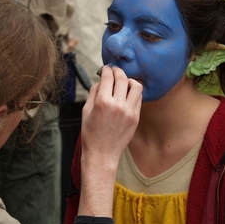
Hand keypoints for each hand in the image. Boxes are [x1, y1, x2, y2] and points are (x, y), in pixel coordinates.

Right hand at [78, 66, 141, 216]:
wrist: (102, 154)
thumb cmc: (91, 133)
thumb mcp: (86, 111)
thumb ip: (93, 93)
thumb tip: (101, 81)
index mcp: (102, 102)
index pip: (108, 77)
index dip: (106, 69)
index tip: (105, 69)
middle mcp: (117, 104)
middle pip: (122, 78)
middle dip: (117, 71)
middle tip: (114, 72)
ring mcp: (129, 111)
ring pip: (136, 86)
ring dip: (129, 80)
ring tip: (123, 82)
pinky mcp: (136, 117)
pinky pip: (138, 98)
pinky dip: (133, 92)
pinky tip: (127, 94)